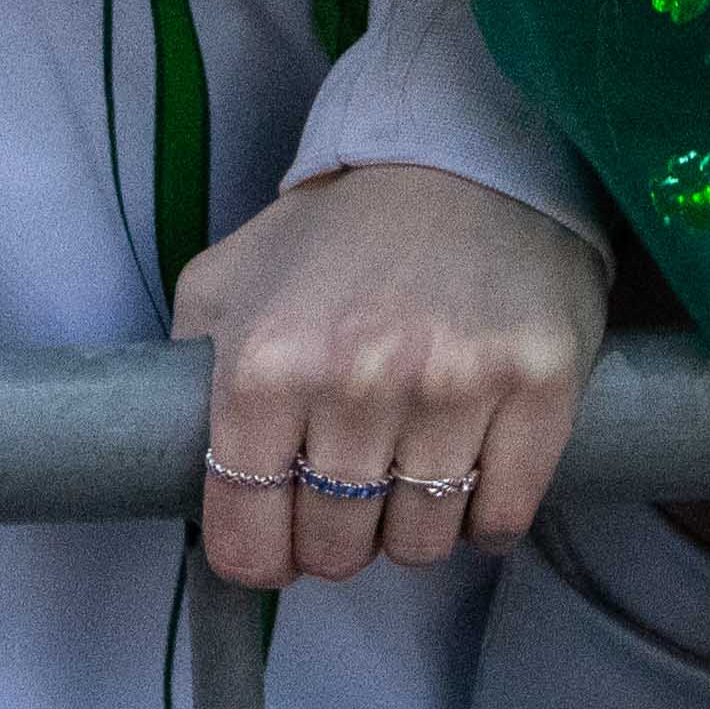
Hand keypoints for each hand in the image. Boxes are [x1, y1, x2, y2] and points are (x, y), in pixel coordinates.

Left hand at [173, 156, 600, 590]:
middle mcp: (356, 379)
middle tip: (352, 489)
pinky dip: (486, 516)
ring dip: (414, 524)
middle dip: (338, 534)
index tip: (280, 539)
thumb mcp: (228, 281)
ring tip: (413, 470)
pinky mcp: (538, 383)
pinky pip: (502, 515)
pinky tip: (474, 471)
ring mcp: (454, 383)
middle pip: (337, 547)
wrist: (466, 154)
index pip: (248, 539)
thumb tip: (171, 464)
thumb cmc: (340, 230)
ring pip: (422, 541)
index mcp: (266, 362)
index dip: (262, 555)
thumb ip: (188, 372)